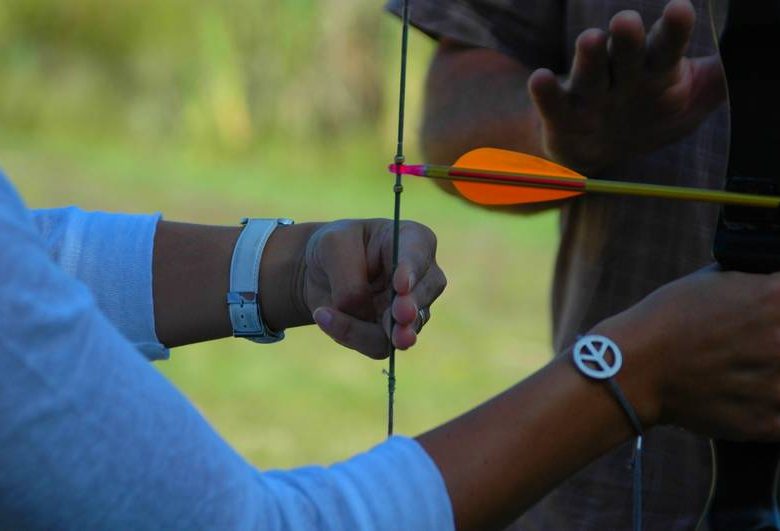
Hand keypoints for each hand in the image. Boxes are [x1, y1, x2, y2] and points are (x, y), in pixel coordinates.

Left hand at [303, 219, 445, 358]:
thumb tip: (362, 314)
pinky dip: (349, 335)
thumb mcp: (333, 246)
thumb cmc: (336, 247)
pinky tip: (325, 318)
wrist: (322, 271)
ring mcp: (413, 310)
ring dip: (364, 329)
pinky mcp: (393, 335)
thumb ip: (349, 279)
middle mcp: (422, 278)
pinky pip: (378, 345)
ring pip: (400, 330)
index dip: (411, 272)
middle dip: (406, 310)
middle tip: (398, 317)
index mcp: (414, 240)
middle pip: (421, 297)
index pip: (418, 255)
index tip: (401, 286)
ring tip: (327, 317)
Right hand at [528, 0, 725, 172]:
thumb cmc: (645, 117)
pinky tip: (539, 79)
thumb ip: (714, 83)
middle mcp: (622, 77)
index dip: (673, 30)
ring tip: (591, 40)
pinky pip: (552, 103)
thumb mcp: (686, 105)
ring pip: (590, 75)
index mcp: (655, 70)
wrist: (598, 148)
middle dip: (627, 38)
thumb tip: (740, 62)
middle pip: (626, 54)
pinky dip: (545, 93)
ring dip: (588, 58)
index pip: (666, 47)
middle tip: (626, 21)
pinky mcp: (560, 116)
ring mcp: (590, 95)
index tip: (679, 9)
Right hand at [594, 268, 779, 440]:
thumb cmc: (664, 319)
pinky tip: (744, 396)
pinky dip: (769, 407)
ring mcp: (778, 385)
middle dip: (771, 342)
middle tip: (748, 346)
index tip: (767, 317)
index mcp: (775, 298)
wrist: (632, 368)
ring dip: (772, 375)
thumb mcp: (714, 281)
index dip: (777, 306)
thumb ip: (757, 284)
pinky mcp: (767, 421)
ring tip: (740, 370)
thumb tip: (774, 286)